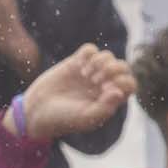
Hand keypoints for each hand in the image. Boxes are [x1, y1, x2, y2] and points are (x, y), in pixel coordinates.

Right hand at [15, 45, 131, 143]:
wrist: (37, 110)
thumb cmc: (64, 118)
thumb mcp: (87, 118)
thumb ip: (106, 107)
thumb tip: (119, 92)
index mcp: (111, 98)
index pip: (130, 83)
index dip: (122, 82)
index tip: (105, 89)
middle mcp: (103, 84)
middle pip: (122, 66)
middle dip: (112, 69)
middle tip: (95, 81)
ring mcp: (90, 72)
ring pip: (108, 56)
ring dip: (99, 62)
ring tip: (85, 75)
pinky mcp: (75, 63)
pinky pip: (90, 49)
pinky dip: (87, 54)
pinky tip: (78, 66)